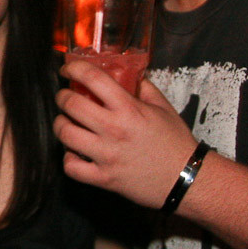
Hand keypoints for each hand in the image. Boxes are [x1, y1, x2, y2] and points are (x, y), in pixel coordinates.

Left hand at [54, 58, 198, 208]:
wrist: (187, 179)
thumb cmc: (176, 142)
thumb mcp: (163, 108)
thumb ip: (144, 88)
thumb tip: (129, 74)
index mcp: (129, 109)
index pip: (93, 79)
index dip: (74, 69)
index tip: (68, 70)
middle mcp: (114, 129)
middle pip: (71, 105)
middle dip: (62, 96)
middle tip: (65, 97)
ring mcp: (107, 155)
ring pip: (65, 134)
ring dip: (60, 125)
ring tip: (65, 122)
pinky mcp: (104, 178)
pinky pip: (72, 167)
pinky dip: (68, 159)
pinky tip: (75, 152)